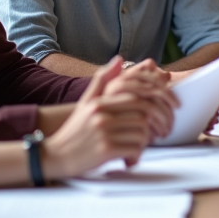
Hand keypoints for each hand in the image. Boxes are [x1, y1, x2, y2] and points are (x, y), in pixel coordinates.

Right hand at [42, 59, 173, 177]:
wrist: (54, 156)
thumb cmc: (74, 130)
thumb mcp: (86, 102)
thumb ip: (102, 81)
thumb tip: (119, 59)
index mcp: (100, 102)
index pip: (137, 97)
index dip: (155, 104)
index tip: (164, 114)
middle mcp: (102, 114)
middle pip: (143, 114)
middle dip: (156, 124)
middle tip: (161, 132)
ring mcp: (103, 132)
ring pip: (142, 132)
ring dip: (145, 142)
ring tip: (139, 147)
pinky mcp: (105, 150)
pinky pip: (135, 148)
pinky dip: (137, 155)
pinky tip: (130, 159)